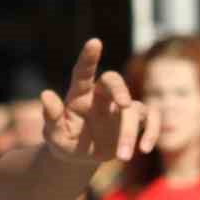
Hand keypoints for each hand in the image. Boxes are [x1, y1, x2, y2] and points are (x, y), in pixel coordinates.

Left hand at [42, 39, 160, 164]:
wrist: (80, 157)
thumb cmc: (64, 142)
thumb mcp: (53, 135)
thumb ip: (50, 117)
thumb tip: (46, 95)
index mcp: (80, 95)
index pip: (83, 72)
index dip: (89, 57)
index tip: (95, 42)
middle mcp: (102, 97)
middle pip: (114, 81)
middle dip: (120, 89)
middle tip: (124, 104)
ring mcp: (120, 108)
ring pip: (134, 109)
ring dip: (130, 133)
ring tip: (123, 157)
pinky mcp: (135, 121)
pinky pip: (152, 119)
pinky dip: (153, 132)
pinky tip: (145, 149)